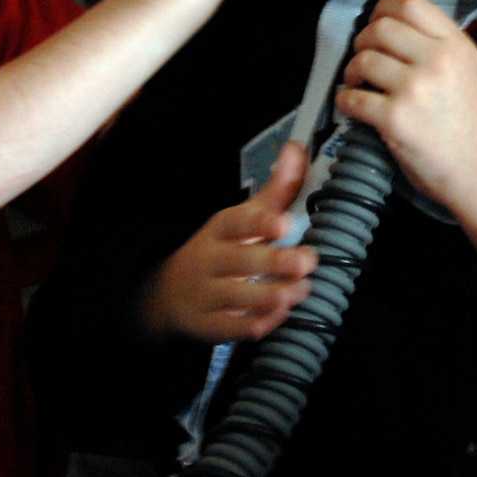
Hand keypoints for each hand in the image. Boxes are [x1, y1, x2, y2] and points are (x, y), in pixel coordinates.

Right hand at [139, 142, 318, 343]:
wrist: (170, 291)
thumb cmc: (222, 248)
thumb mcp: (243, 218)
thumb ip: (276, 189)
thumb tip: (297, 149)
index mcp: (220, 229)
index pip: (237, 223)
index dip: (260, 223)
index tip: (284, 225)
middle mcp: (210, 260)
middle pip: (240, 261)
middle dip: (274, 262)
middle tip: (307, 261)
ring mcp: (206, 294)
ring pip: (238, 297)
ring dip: (272, 294)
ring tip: (301, 290)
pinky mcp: (209, 325)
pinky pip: (233, 328)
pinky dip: (257, 323)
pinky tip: (280, 315)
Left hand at [335, 0, 476, 251]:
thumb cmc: (476, 128)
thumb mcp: (470, 72)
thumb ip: (440, 48)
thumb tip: (396, 33)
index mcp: (457, 46)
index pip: (411, 4)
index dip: (383, 8)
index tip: (375, 21)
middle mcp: (436, 60)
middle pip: (380, 29)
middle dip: (362, 42)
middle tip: (362, 57)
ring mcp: (414, 89)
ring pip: (363, 60)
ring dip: (351, 71)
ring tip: (357, 83)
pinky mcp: (394, 119)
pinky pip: (353, 98)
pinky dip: (345, 101)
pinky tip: (353, 105)